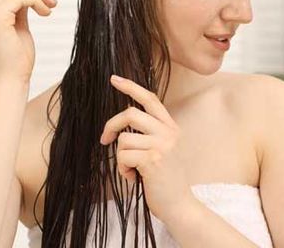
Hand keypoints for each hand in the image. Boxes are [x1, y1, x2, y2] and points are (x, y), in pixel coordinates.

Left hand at [99, 74, 193, 221]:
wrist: (180, 205)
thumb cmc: (165, 180)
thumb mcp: (162, 150)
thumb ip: (150, 133)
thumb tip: (122, 123)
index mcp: (171, 127)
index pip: (150, 99)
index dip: (131, 87)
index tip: (113, 79)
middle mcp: (168, 132)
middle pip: (130, 113)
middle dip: (111, 125)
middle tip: (104, 139)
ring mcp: (162, 145)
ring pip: (123, 139)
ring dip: (121, 156)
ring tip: (131, 169)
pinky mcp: (153, 159)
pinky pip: (123, 156)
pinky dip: (123, 169)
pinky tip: (133, 178)